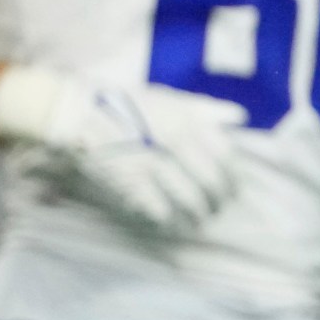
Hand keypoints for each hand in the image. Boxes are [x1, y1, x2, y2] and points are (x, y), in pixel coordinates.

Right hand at [0, 68, 239, 235]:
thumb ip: (206, 108)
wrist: (79, 109)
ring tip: (197, 221)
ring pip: (189, 200)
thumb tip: (240, 115)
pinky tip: (170, 222)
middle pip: (211, 183)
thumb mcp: (170, 96)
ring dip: (197, 216)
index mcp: (188, 120)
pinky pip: (160, 210)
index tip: (233, 190)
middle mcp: (176, 142)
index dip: (233, 179)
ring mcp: (154, 163)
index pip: (226, 157)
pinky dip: (168, 220)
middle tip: (216, 210)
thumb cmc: (126, 102)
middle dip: (217, 202)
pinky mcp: (130, 182)